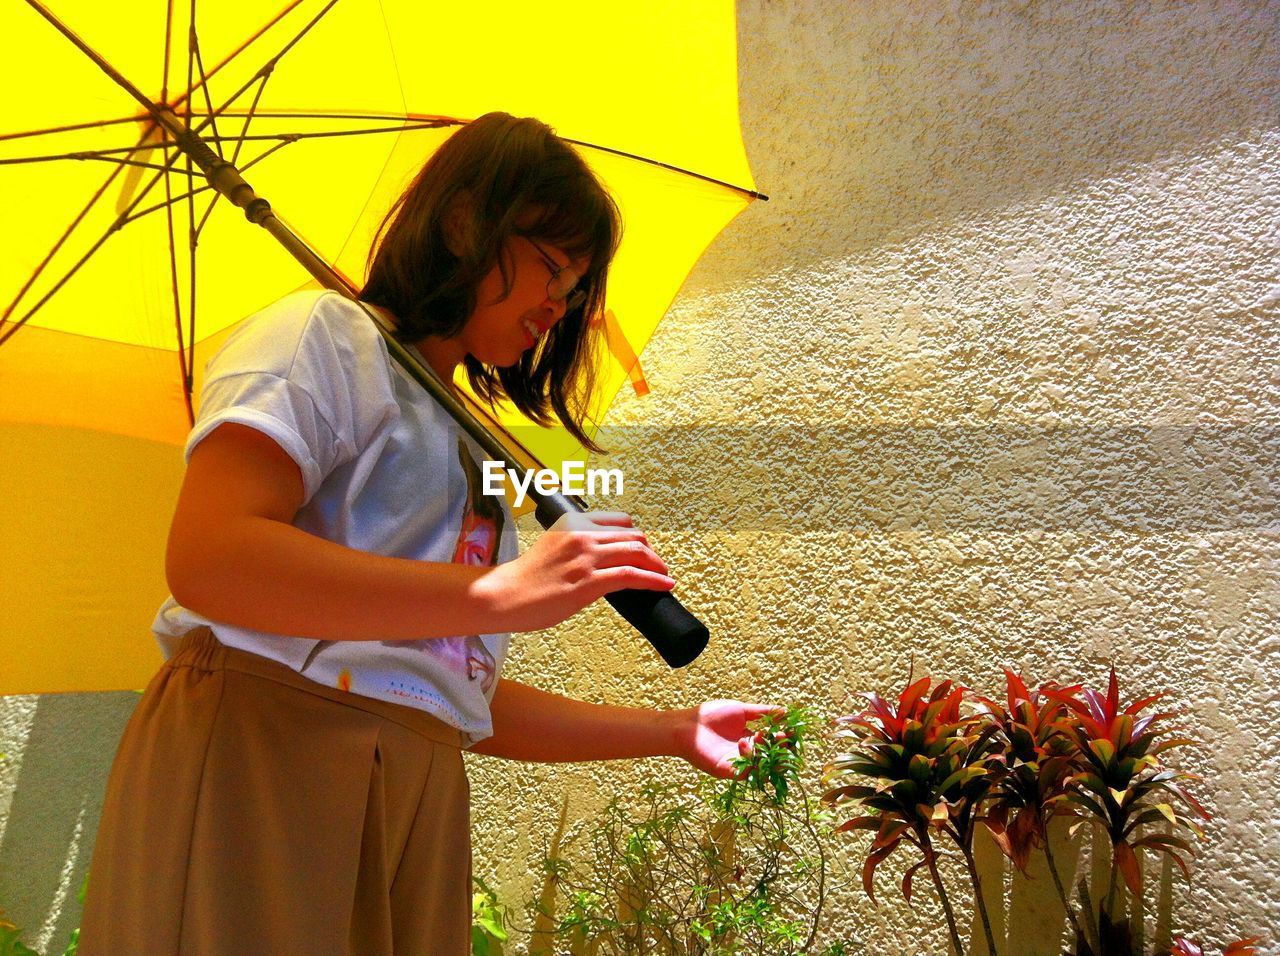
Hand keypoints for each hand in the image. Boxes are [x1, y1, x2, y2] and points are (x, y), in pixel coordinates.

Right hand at [476, 511, 673, 631]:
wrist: (505, 595)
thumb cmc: (526, 578)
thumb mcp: (554, 547)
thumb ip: (578, 546)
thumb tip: (604, 561)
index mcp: (572, 521)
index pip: (619, 520)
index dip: (637, 536)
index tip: (643, 550)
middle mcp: (581, 534)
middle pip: (633, 535)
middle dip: (651, 551)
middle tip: (658, 566)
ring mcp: (585, 557)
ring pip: (637, 552)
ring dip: (657, 565)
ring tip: (665, 576)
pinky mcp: (588, 582)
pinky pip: (632, 576)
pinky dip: (654, 580)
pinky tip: (664, 585)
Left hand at [677, 700, 785, 778]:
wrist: (688, 725)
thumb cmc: (710, 716)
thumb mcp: (741, 710)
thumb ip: (763, 712)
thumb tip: (785, 711)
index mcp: (751, 739)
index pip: (773, 743)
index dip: (784, 739)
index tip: (792, 731)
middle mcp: (747, 754)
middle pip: (771, 757)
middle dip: (780, 748)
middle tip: (784, 737)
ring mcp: (739, 764)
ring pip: (761, 766)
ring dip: (766, 752)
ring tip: (764, 736)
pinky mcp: (728, 771)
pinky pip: (745, 772)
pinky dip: (748, 758)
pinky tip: (743, 741)